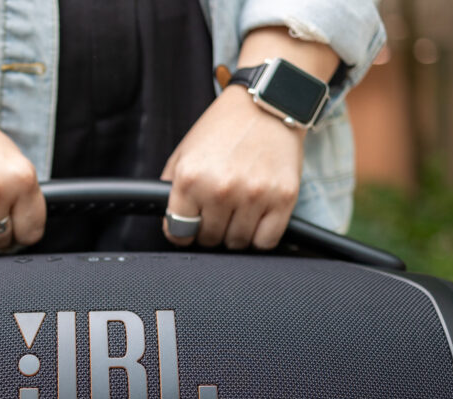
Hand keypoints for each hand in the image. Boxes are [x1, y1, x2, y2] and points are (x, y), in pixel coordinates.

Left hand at [161, 26, 338, 250]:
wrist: (269, 102)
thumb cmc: (225, 127)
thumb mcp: (185, 152)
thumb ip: (171, 188)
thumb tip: (169, 221)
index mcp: (191, 177)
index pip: (178, 232)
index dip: (182, 232)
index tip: (188, 228)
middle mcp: (221, 188)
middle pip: (209, 239)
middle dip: (210, 230)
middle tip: (218, 211)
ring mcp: (254, 195)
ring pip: (238, 243)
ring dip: (235, 233)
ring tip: (238, 209)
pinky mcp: (283, 198)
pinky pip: (266, 241)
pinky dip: (260, 236)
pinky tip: (257, 217)